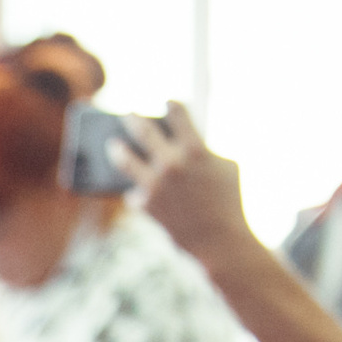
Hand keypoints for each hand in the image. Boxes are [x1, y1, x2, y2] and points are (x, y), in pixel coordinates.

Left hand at [112, 102, 253, 266]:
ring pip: (125, 160)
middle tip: (128, 114)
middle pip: (144, 131)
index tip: (167, 102)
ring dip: (117, 150)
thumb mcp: (226, 167)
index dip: (171, 105)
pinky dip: (137, 191)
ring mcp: (155, 183)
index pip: (178, 114)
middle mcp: (171, 162)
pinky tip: (133, 189)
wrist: (219, 239)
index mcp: (195, 148)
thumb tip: (181, 142)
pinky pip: (134, 191)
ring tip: (112, 145)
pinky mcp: (145, 203)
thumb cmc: (229, 200)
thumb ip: (204, 150)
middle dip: (134, 119)